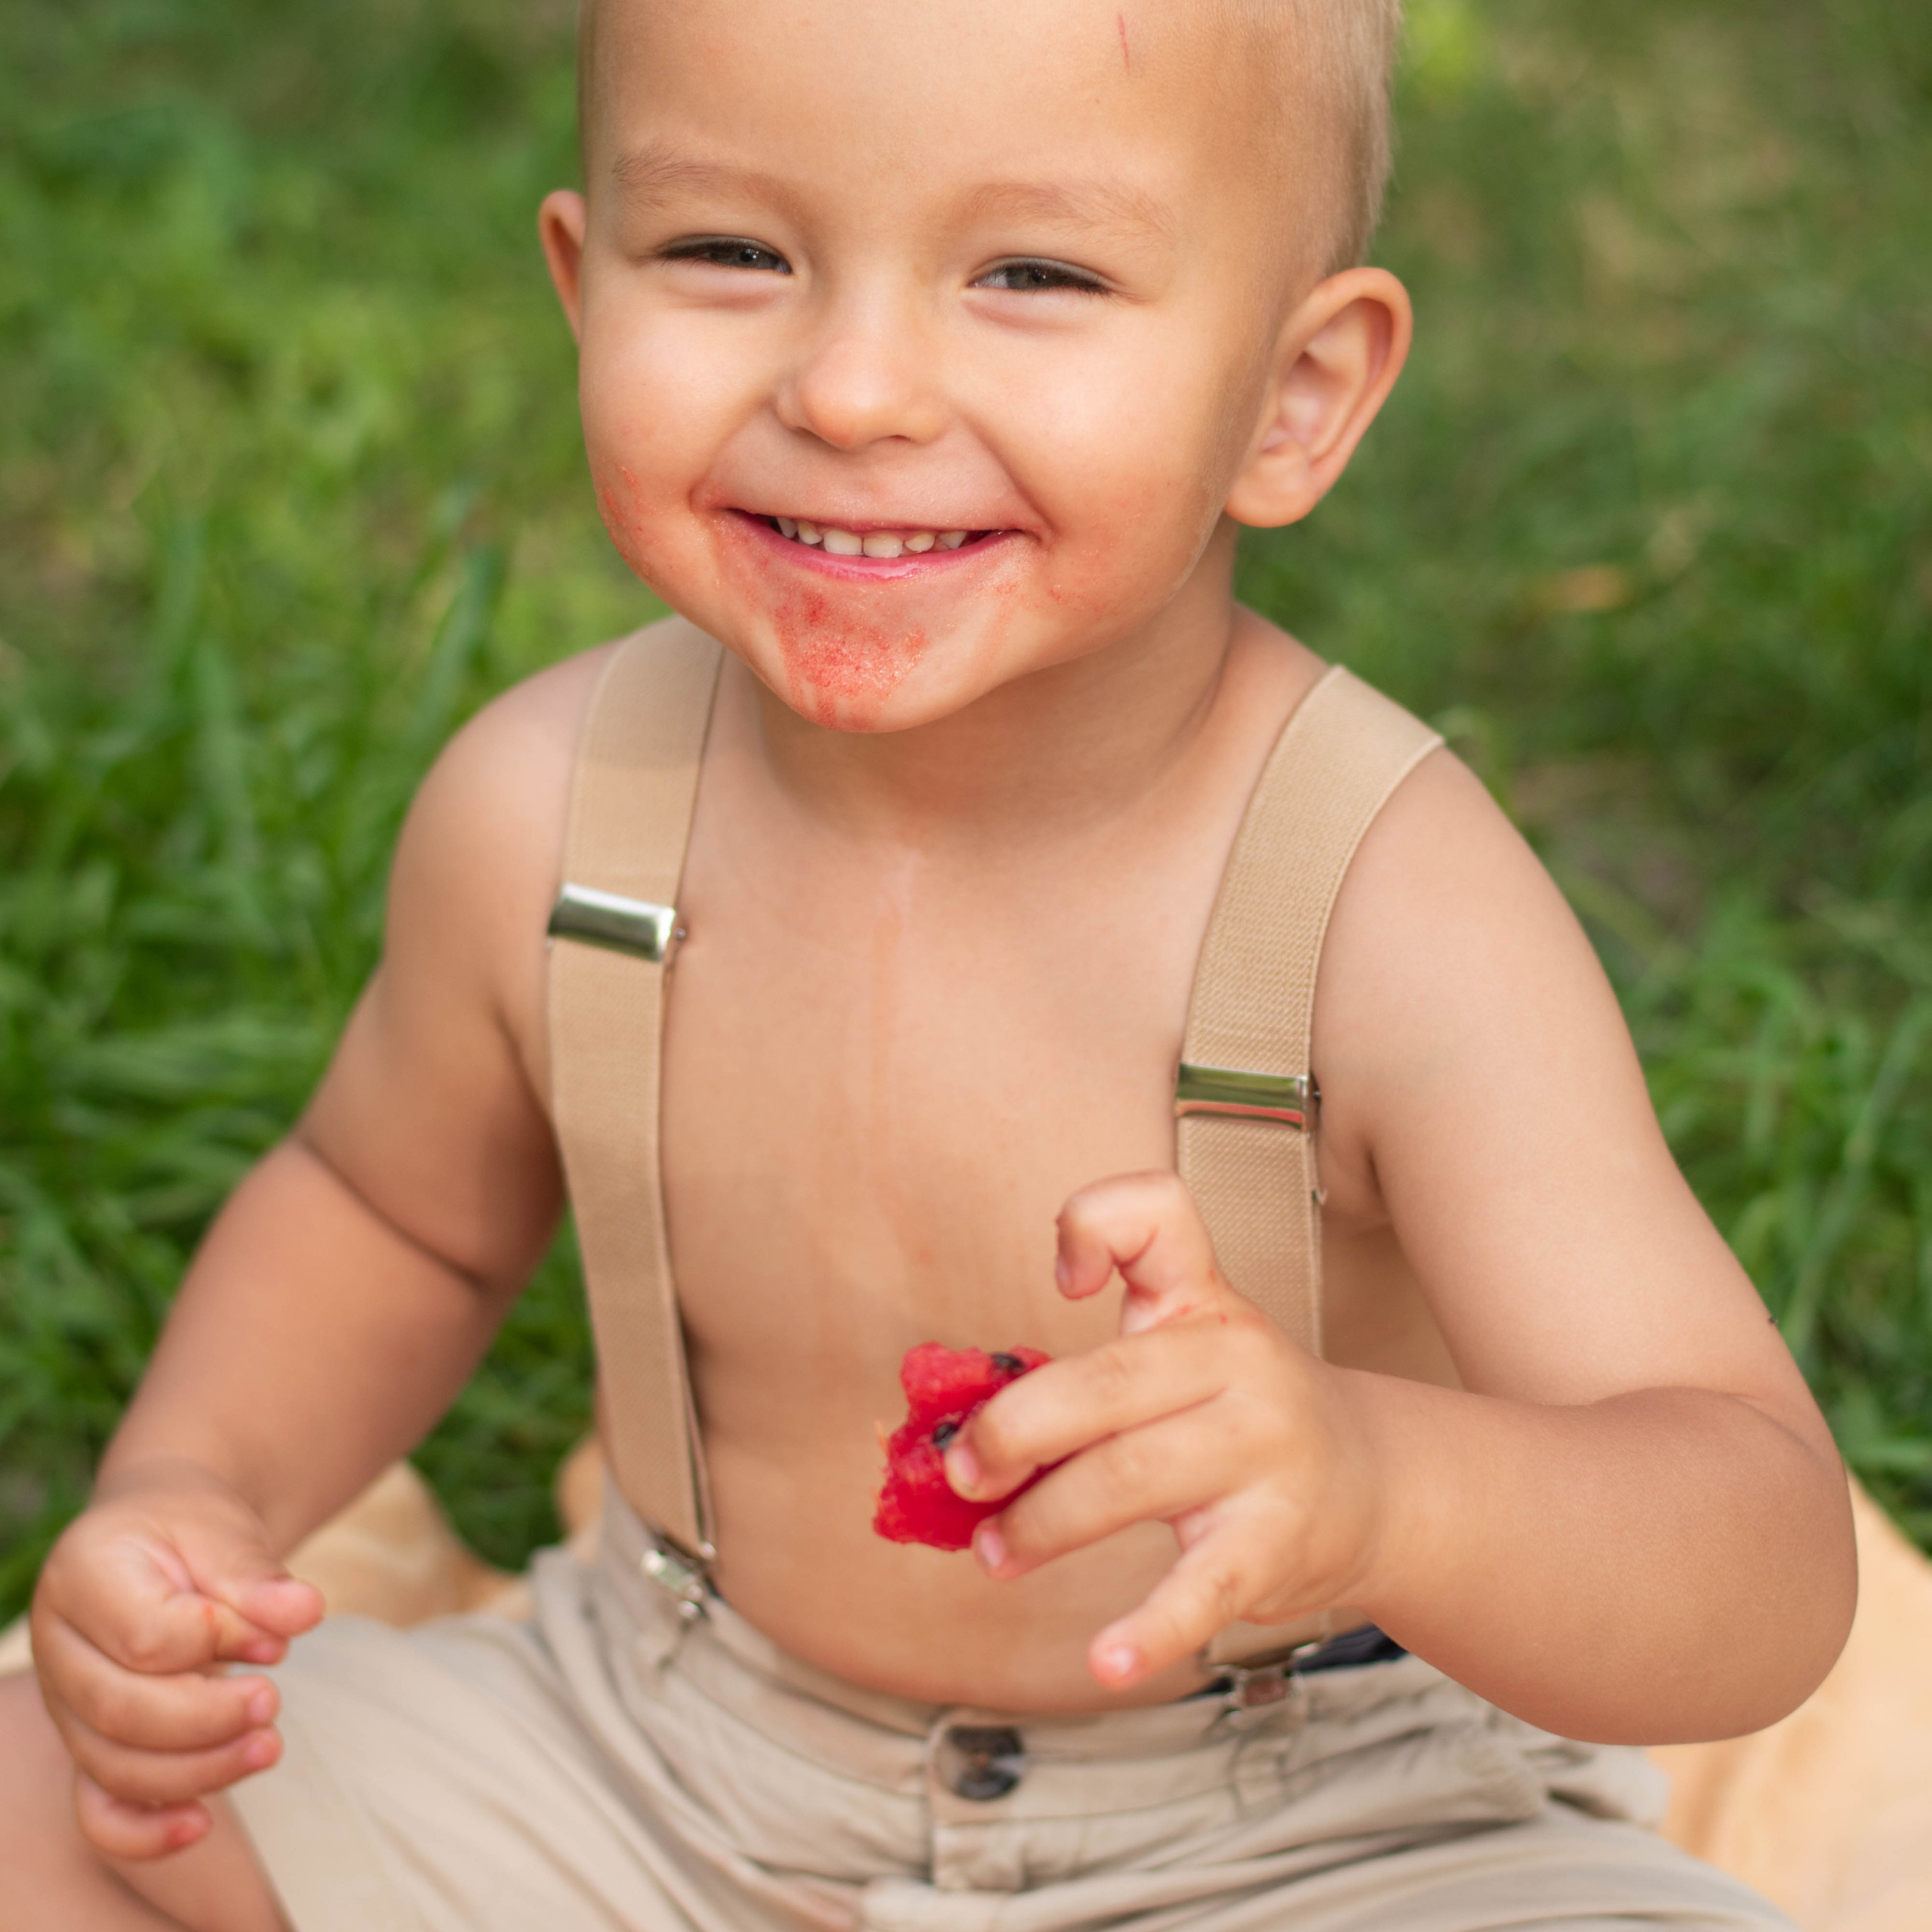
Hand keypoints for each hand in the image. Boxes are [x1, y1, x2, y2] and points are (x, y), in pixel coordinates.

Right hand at [29, 1460, 322, 1860]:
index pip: (147, 1637)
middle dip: (208, 1719)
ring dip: (199, 1770)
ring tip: (268, 1746)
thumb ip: (256, 1576)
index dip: (219, 1641)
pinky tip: (201, 1825)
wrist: (159, 1538)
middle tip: (272, 1701)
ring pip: (115, 1767)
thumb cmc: (190, 1529)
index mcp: (82, 1577)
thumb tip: (304, 1614)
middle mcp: (58, 1649)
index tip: (278, 1627)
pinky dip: (144, 1831)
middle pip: (121, 1712)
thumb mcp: (223, 1529)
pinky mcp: (91, 1744)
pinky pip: (98, 1810)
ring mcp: (67, 1705)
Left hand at [944, 1171, 1387, 1690]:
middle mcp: (1239, 1361)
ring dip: (1041, 1525)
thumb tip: (961, 1431)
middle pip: (1106, 1382)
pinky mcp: (1276, 1542)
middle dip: (1014, 1432)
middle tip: (963, 1473)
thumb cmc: (1243, 1414)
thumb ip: (1085, 1372)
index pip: (1157, 1217)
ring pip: (1127, 1480)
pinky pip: (1201, 1589)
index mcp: (1203, 1302)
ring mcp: (1264, 1451)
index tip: (1064, 1284)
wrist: (1376, 1485)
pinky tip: (1105, 1661)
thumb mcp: (1185, 1354)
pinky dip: (1148, 1631)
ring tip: (997, 1552)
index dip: (1094, 1227)